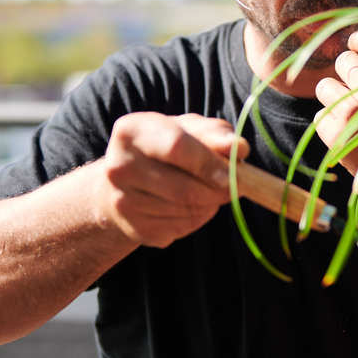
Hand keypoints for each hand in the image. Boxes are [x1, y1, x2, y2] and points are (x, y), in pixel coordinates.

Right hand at [91, 112, 249, 247]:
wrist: (126, 181)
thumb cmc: (165, 148)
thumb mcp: (188, 129)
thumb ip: (216, 133)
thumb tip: (239, 148)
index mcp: (130, 132)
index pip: (177, 147)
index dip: (209, 163)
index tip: (231, 174)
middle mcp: (118, 166)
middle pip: (183, 188)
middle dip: (216, 190)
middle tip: (233, 187)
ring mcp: (122, 201)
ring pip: (185, 210)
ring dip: (210, 204)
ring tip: (210, 192)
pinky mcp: (134, 228)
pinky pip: (180, 228)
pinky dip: (198, 218)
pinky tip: (194, 206)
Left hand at [314, 27, 357, 208]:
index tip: (356, 46)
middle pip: (344, 61)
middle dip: (351, 73)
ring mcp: (350, 109)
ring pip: (325, 86)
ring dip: (336, 95)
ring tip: (355, 111)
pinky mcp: (334, 134)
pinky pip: (319, 115)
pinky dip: (331, 122)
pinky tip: (352, 132)